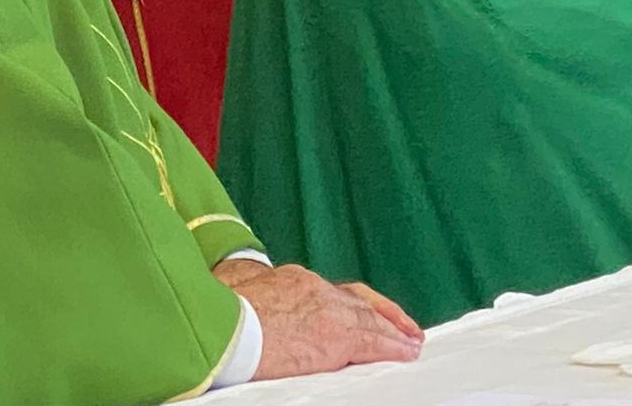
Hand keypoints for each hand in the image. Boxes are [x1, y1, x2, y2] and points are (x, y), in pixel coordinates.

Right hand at [211, 260, 423, 379]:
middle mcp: (317, 289)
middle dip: (382, 313)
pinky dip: (392, 346)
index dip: (353, 302)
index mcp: (294, 280)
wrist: (227, 325)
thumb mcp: (236, 288)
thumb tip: (237, 284)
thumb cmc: (220, 312)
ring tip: (411, 342)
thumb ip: (250, 286)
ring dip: (394, 330)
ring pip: (371, 320)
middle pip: (358, 300)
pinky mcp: (337, 337)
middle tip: (403, 325)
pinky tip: (405, 352)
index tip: (365, 310)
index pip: (332, 292)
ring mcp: (330, 311)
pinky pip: (374, 342)